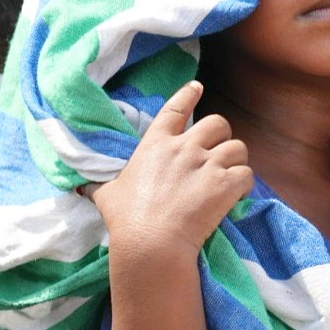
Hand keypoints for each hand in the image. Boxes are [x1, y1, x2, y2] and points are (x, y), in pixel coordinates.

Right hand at [83, 80, 252, 267]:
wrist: (151, 243)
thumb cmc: (126, 219)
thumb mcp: (107, 196)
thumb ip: (99, 187)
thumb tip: (82, 188)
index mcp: (156, 144)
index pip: (175, 109)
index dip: (188, 95)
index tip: (197, 87)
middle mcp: (184, 148)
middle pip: (218, 123)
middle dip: (222, 135)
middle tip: (219, 152)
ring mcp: (207, 164)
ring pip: (238, 148)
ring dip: (237, 161)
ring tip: (231, 176)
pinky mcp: (225, 184)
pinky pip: (246, 174)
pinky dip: (245, 183)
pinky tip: (238, 194)